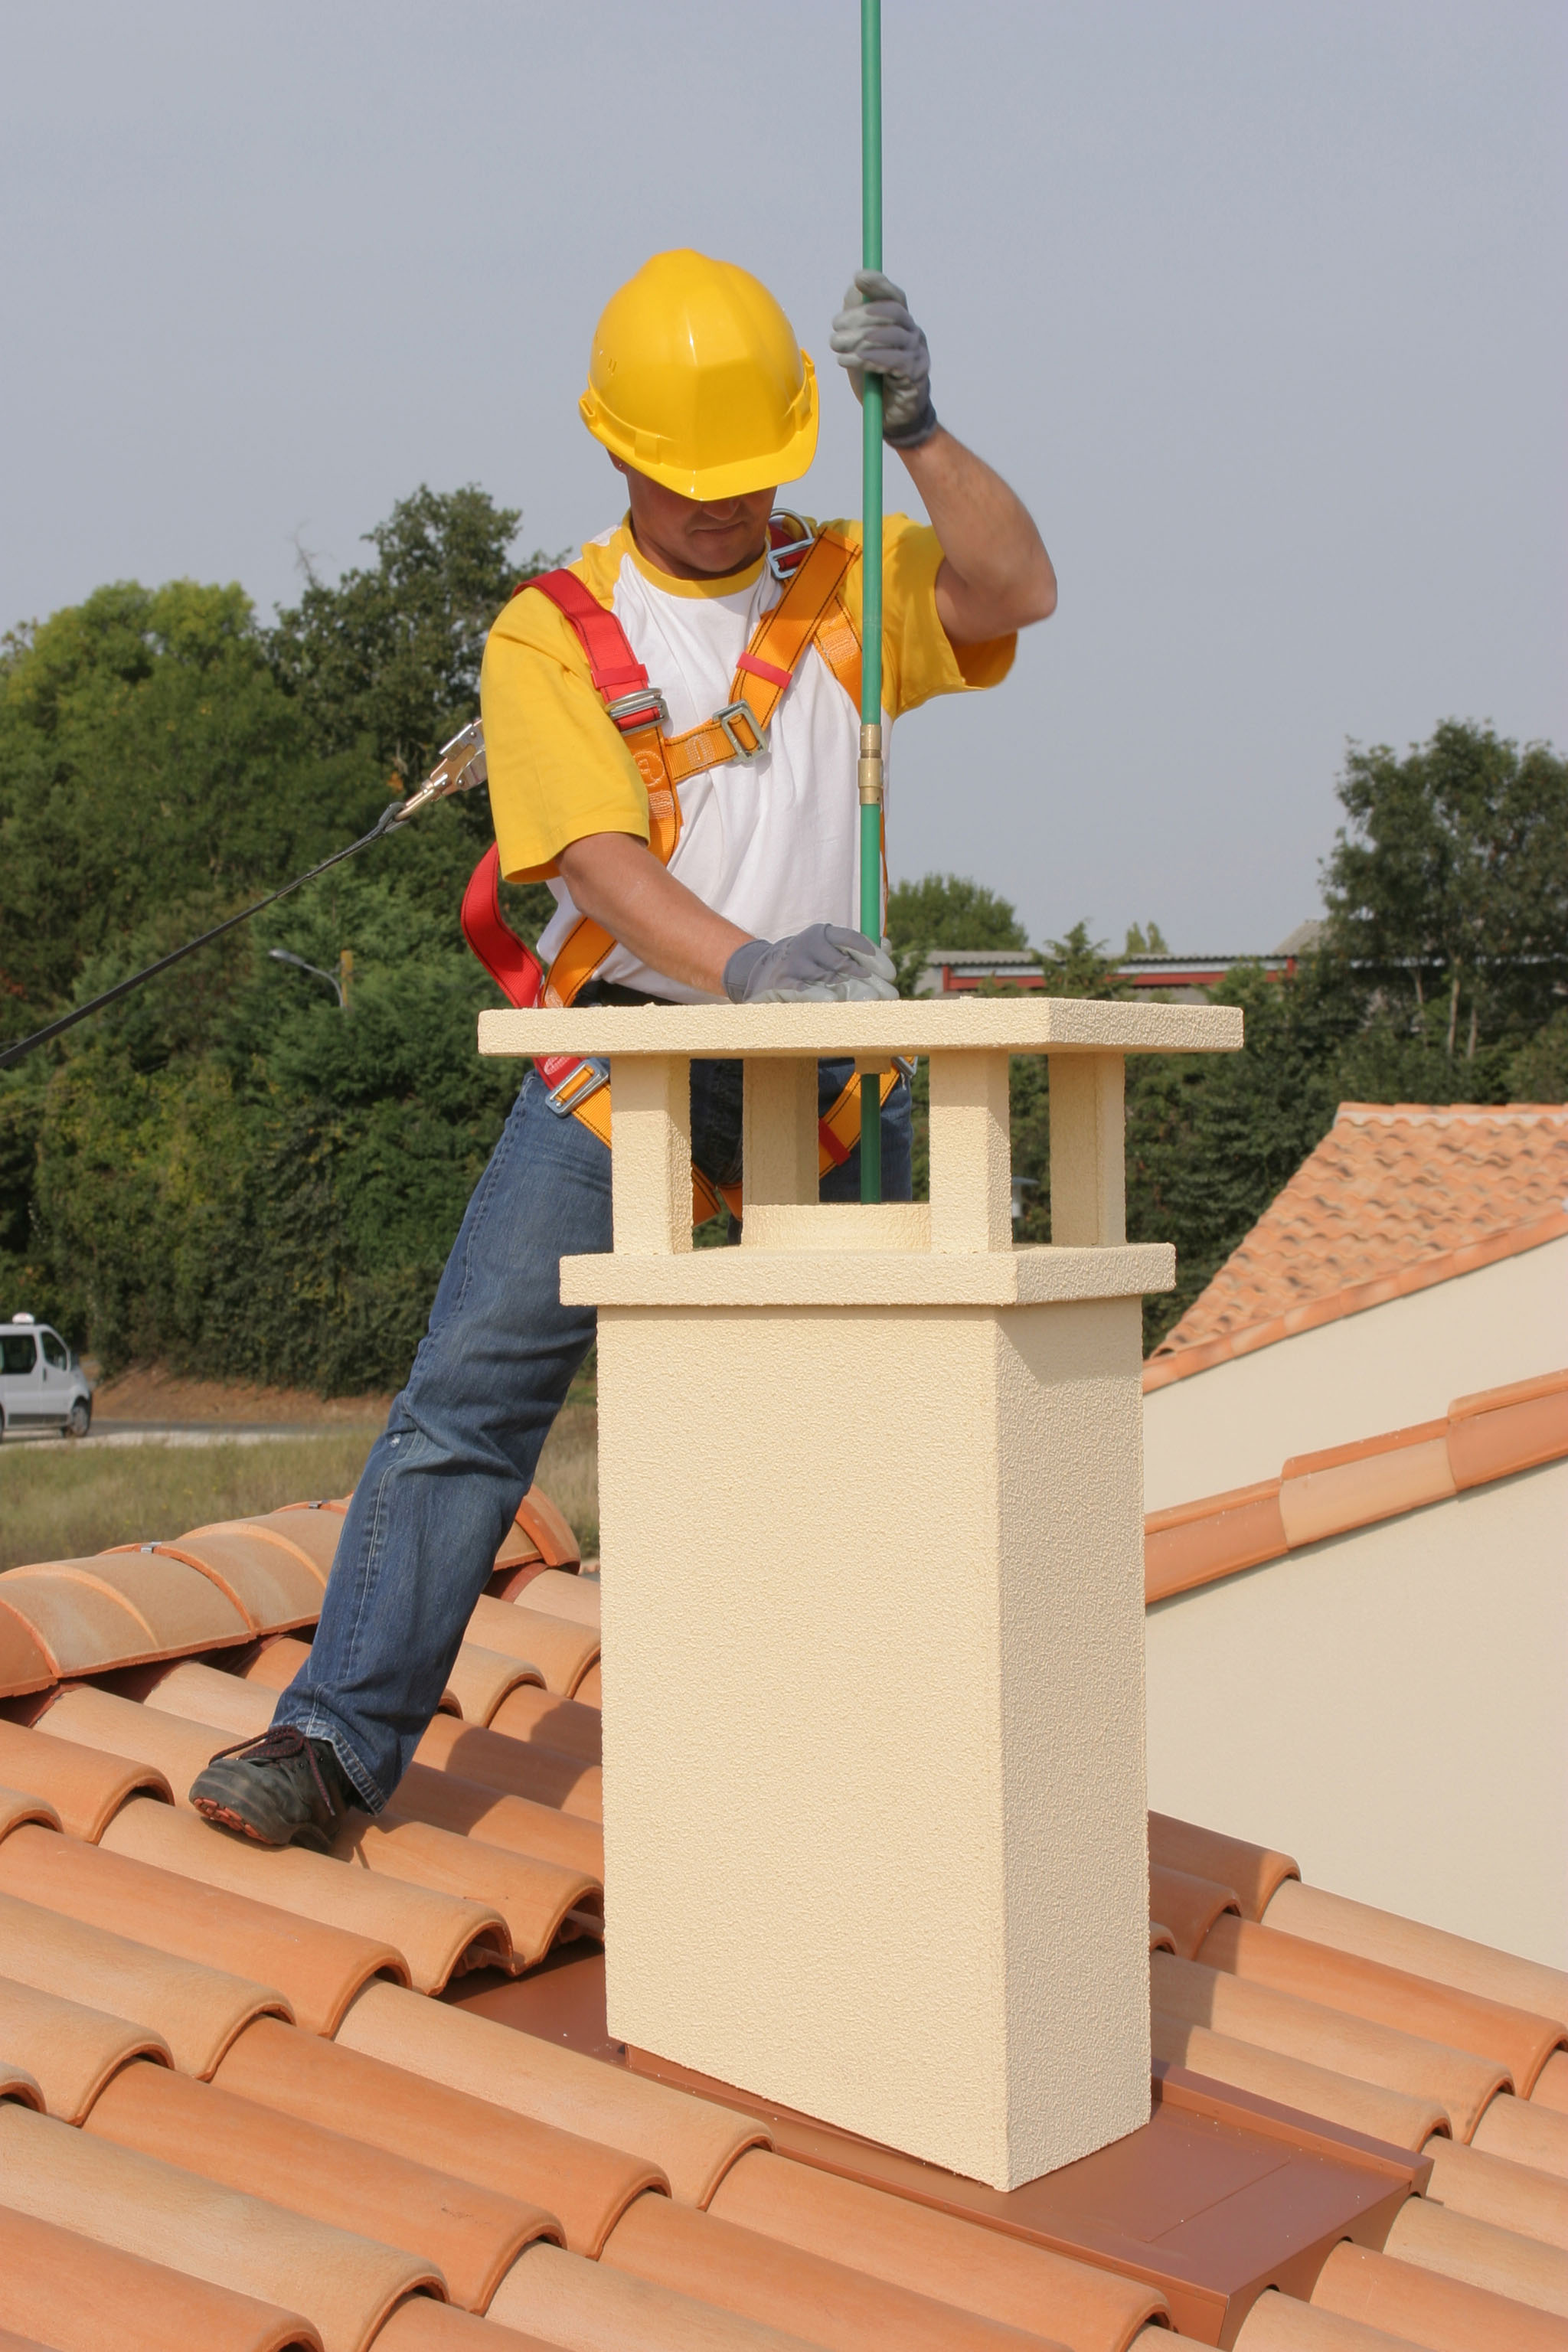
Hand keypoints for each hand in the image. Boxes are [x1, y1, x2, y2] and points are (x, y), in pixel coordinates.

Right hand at [724, 924, 897, 1003]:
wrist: (762, 970)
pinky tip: (831, 1002)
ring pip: (825, 978)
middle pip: (842, 962)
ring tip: (869, 1001)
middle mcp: (808, 944)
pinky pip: (802, 990)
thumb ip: (856, 949)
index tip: (890, 973)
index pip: (850, 939)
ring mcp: (793, 962)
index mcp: (823, 933)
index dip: (872, 954)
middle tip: (887, 994)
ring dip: (847, 991)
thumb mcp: (828, 949)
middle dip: (866, 980)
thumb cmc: (807, 961)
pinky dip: (817, 996)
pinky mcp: (781, 981)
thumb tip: (887, 945)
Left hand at [829, 270, 938, 449]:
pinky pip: (893, 361)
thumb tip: (853, 292)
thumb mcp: (862, 346)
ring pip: (891, 335)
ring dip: (859, 338)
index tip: (858, 278)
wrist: (894, 417)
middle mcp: (913, 333)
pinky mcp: (915, 375)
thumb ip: (858, 321)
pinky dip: (868, 358)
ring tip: (836, 346)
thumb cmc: (877, 378)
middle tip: (834, 326)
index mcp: (902, 323)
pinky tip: (847, 360)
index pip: (894, 295)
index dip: (878, 284)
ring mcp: (917, 354)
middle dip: (859, 316)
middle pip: (891, 313)